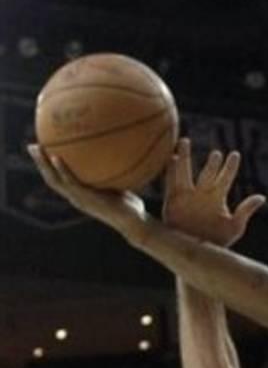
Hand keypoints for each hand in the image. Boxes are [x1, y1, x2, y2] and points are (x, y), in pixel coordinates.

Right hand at [26, 145, 147, 238]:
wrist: (135, 222)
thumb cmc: (130, 205)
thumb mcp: (120, 185)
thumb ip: (112, 174)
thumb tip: (118, 152)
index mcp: (80, 194)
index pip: (58, 179)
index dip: (48, 167)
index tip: (43, 150)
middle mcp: (76, 197)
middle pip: (50, 178)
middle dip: (40, 163)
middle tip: (32, 145)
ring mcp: (80, 199)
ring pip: (54, 180)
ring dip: (43, 164)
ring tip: (37, 148)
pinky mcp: (87, 200)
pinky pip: (71, 183)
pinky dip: (62, 171)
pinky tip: (57, 157)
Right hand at [163, 139, 264, 246]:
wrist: (196, 254)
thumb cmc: (218, 242)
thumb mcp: (235, 227)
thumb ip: (245, 210)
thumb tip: (261, 197)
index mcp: (217, 198)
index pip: (225, 178)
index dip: (230, 167)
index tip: (235, 154)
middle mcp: (202, 194)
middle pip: (207, 173)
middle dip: (212, 164)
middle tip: (217, 153)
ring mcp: (187, 197)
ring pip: (186, 172)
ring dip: (185, 157)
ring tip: (184, 141)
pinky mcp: (172, 202)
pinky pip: (171, 183)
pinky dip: (170, 171)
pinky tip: (171, 158)